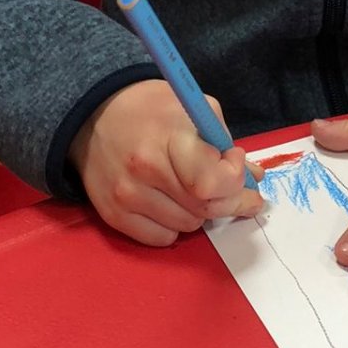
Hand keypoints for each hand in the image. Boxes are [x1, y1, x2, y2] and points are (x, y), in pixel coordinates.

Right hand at [70, 81, 262, 245]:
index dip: (234, 178)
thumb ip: (225, 143)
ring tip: (191, 188)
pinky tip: (170, 203)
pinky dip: (173, 226)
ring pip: (187, 227)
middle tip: (232, 188)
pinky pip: (161, 238)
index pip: (212, 183)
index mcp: (168, 139)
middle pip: (205, 209)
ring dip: (199, 212)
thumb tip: (253, 178)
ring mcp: (126, 197)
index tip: (233, 162)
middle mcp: (144, 172)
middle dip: (228, 199)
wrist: (94, 114)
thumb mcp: (195, 108)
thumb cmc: (152, 109)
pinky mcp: (113, 216)